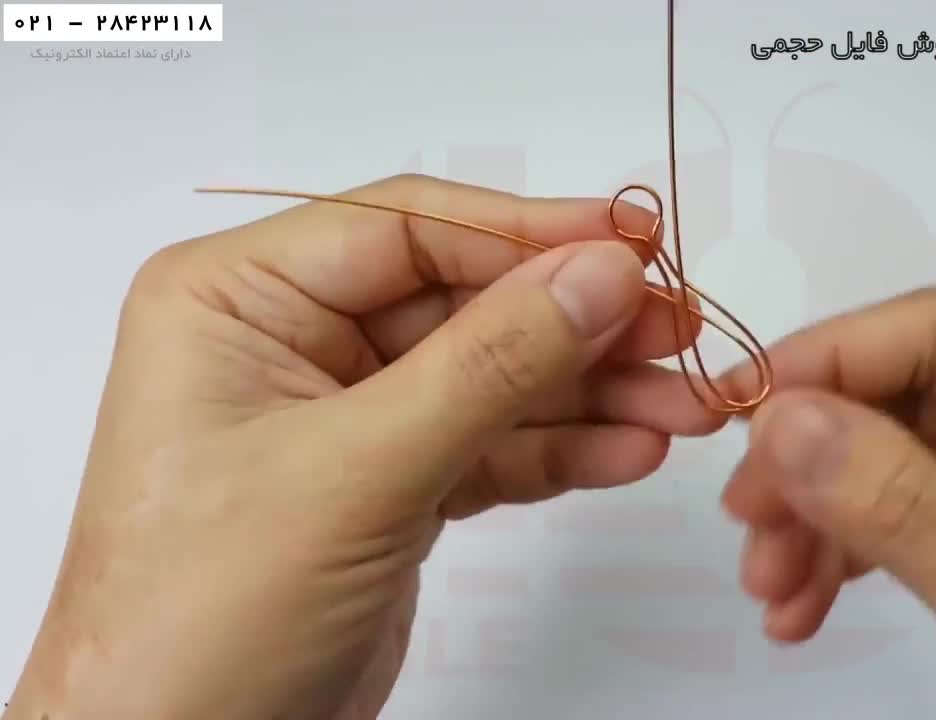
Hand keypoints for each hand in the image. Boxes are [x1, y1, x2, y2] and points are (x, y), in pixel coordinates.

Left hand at [4, 174, 724, 719]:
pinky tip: (630, 450)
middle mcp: (292, 341)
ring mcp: (348, 414)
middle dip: (577, 326)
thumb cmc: (204, 614)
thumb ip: (491, 364)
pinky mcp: (392, 483)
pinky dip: (562, 450)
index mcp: (239, 300)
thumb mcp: (356, 472)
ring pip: (493, 377)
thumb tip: (603, 273)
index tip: (634, 246)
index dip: (530, 232)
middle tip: (679, 331)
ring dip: (591, 393)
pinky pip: (492, 445)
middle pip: (466, 301)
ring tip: (684, 407)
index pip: (408, 231)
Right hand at [718, 288, 935, 718]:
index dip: (826, 360)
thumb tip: (777, 420)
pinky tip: (801, 606)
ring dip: (817, 516)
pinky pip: (902, 507)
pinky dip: (844, 551)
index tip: (731, 416)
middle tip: (747, 527)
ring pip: (887, 451)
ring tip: (770, 590)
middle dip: (814, 463)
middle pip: (902, 393)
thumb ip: (902, 507)